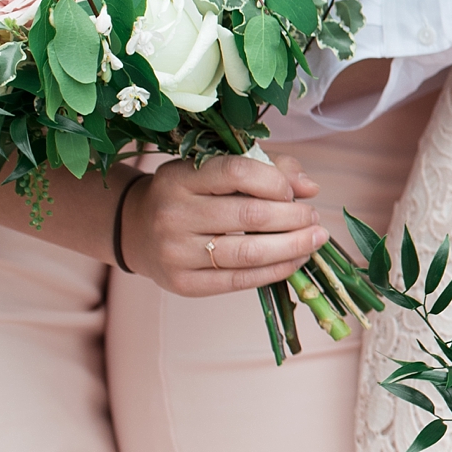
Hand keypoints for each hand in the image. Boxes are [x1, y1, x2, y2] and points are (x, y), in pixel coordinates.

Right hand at [126, 155, 327, 298]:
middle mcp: (172, 214)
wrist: (136, 231)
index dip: (276, 182)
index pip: (237, 173)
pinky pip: (240, 280)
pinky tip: (296, 260)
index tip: (294, 192)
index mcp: (179, 177)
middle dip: (295, 218)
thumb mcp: (216, 170)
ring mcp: (175, 252)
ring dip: (294, 247)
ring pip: (249, 253)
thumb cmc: (190, 194)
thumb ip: (267, 168)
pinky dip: (277, 271)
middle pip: (250, 216)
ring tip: (315, 239)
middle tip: (315, 218)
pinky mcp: (183, 283)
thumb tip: (309, 187)